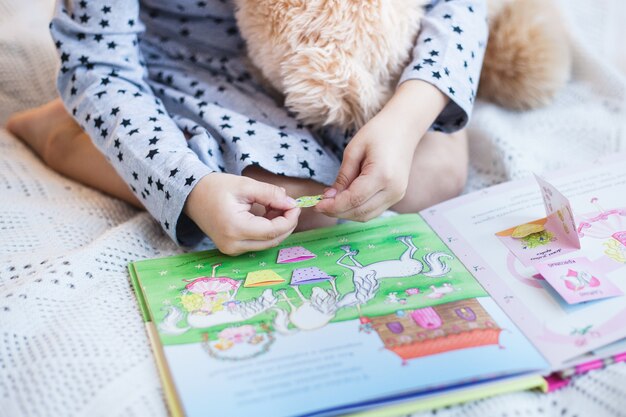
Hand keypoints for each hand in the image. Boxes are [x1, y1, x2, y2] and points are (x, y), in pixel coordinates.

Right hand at [184, 173, 299, 254]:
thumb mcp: (244, 185)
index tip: (295, 205)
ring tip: (275, 206)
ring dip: (277, 227)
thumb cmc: (215, 187)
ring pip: (266, 243)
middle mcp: (233, 245)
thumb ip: (270, 194)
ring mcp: (232, 250)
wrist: (191, 196)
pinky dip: (267, 230)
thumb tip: (291, 203)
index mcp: (235, 228)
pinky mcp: (232, 249)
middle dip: (286, 224)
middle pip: (272, 240)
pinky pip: (257, 242)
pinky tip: (266, 214)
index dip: (289, 219)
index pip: (272, 231)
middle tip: (290, 205)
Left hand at [315, 115, 416, 220]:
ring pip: (366, 215)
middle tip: (319, 205)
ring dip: (346, 213)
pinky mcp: (397, 196)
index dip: (333, 206)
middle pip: (360, 212)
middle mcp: (393, 190)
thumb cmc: (379, 132)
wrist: (405, 127)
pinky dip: (357, 209)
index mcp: (382, 175)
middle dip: (337, 212)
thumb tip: (329, 197)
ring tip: (330, 202)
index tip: (316, 205)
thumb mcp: (354, 150)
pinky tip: (345, 200)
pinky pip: (373, 210)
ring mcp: (398, 195)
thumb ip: (342, 176)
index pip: (354, 199)